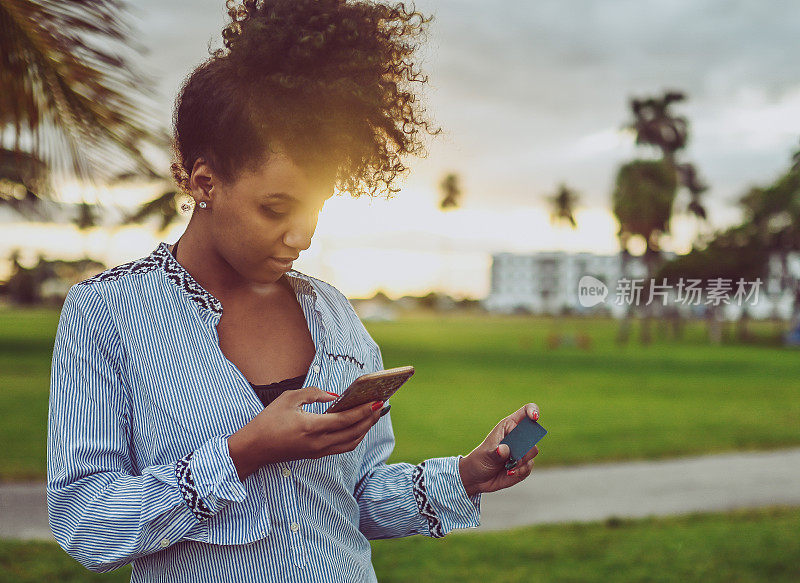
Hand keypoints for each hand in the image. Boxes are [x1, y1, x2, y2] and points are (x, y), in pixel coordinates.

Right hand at [228, 386, 383, 480]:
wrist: (254, 448)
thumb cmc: (269, 420)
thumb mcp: (289, 398)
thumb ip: (313, 394)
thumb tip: (334, 396)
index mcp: (311, 427)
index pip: (346, 420)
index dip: (364, 411)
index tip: (377, 401)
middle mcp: (318, 443)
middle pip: (353, 433)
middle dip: (370, 419)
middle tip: (381, 406)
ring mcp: (318, 451)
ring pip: (351, 443)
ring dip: (365, 430)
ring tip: (373, 415)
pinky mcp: (316, 455)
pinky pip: (343, 448)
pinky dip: (354, 437)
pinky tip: (358, 426)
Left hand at [458, 403, 540, 496]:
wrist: (478, 479)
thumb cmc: (480, 461)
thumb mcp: (486, 455)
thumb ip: (496, 453)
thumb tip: (504, 450)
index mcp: (509, 426)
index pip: (526, 411)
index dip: (533, 411)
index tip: (534, 418)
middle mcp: (519, 436)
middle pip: (532, 434)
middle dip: (522, 446)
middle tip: (509, 455)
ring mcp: (523, 450)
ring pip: (533, 451)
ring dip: (520, 460)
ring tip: (506, 465)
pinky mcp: (526, 464)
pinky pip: (530, 466)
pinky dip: (520, 471)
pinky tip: (509, 473)